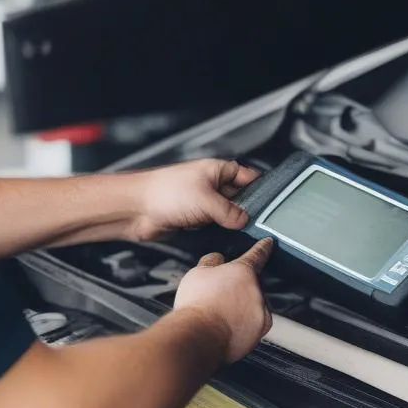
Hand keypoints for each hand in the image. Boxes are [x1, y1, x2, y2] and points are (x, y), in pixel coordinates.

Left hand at [129, 159, 259, 241]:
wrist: (136, 209)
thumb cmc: (165, 193)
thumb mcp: (206, 201)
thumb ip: (229, 211)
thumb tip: (244, 220)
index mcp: (216, 170)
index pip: (245, 175)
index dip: (258, 186)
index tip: (271, 201)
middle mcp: (210, 185)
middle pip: (238, 197)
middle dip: (246, 208)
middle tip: (259, 222)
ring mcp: (201, 202)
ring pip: (225, 213)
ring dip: (231, 222)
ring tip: (244, 231)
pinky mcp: (193, 219)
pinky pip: (213, 225)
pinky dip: (219, 230)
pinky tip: (225, 237)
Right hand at [173, 239, 273, 362]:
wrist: (198, 337)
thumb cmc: (197, 305)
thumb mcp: (198, 273)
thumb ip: (212, 262)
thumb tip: (217, 260)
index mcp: (244, 271)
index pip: (257, 254)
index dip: (262, 248)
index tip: (268, 243)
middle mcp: (257, 292)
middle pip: (251, 285)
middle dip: (237, 289)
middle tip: (217, 297)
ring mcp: (260, 315)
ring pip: (252, 307)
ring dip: (239, 308)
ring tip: (217, 315)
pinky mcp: (257, 335)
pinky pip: (251, 326)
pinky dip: (240, 326)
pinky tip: (223, 327)